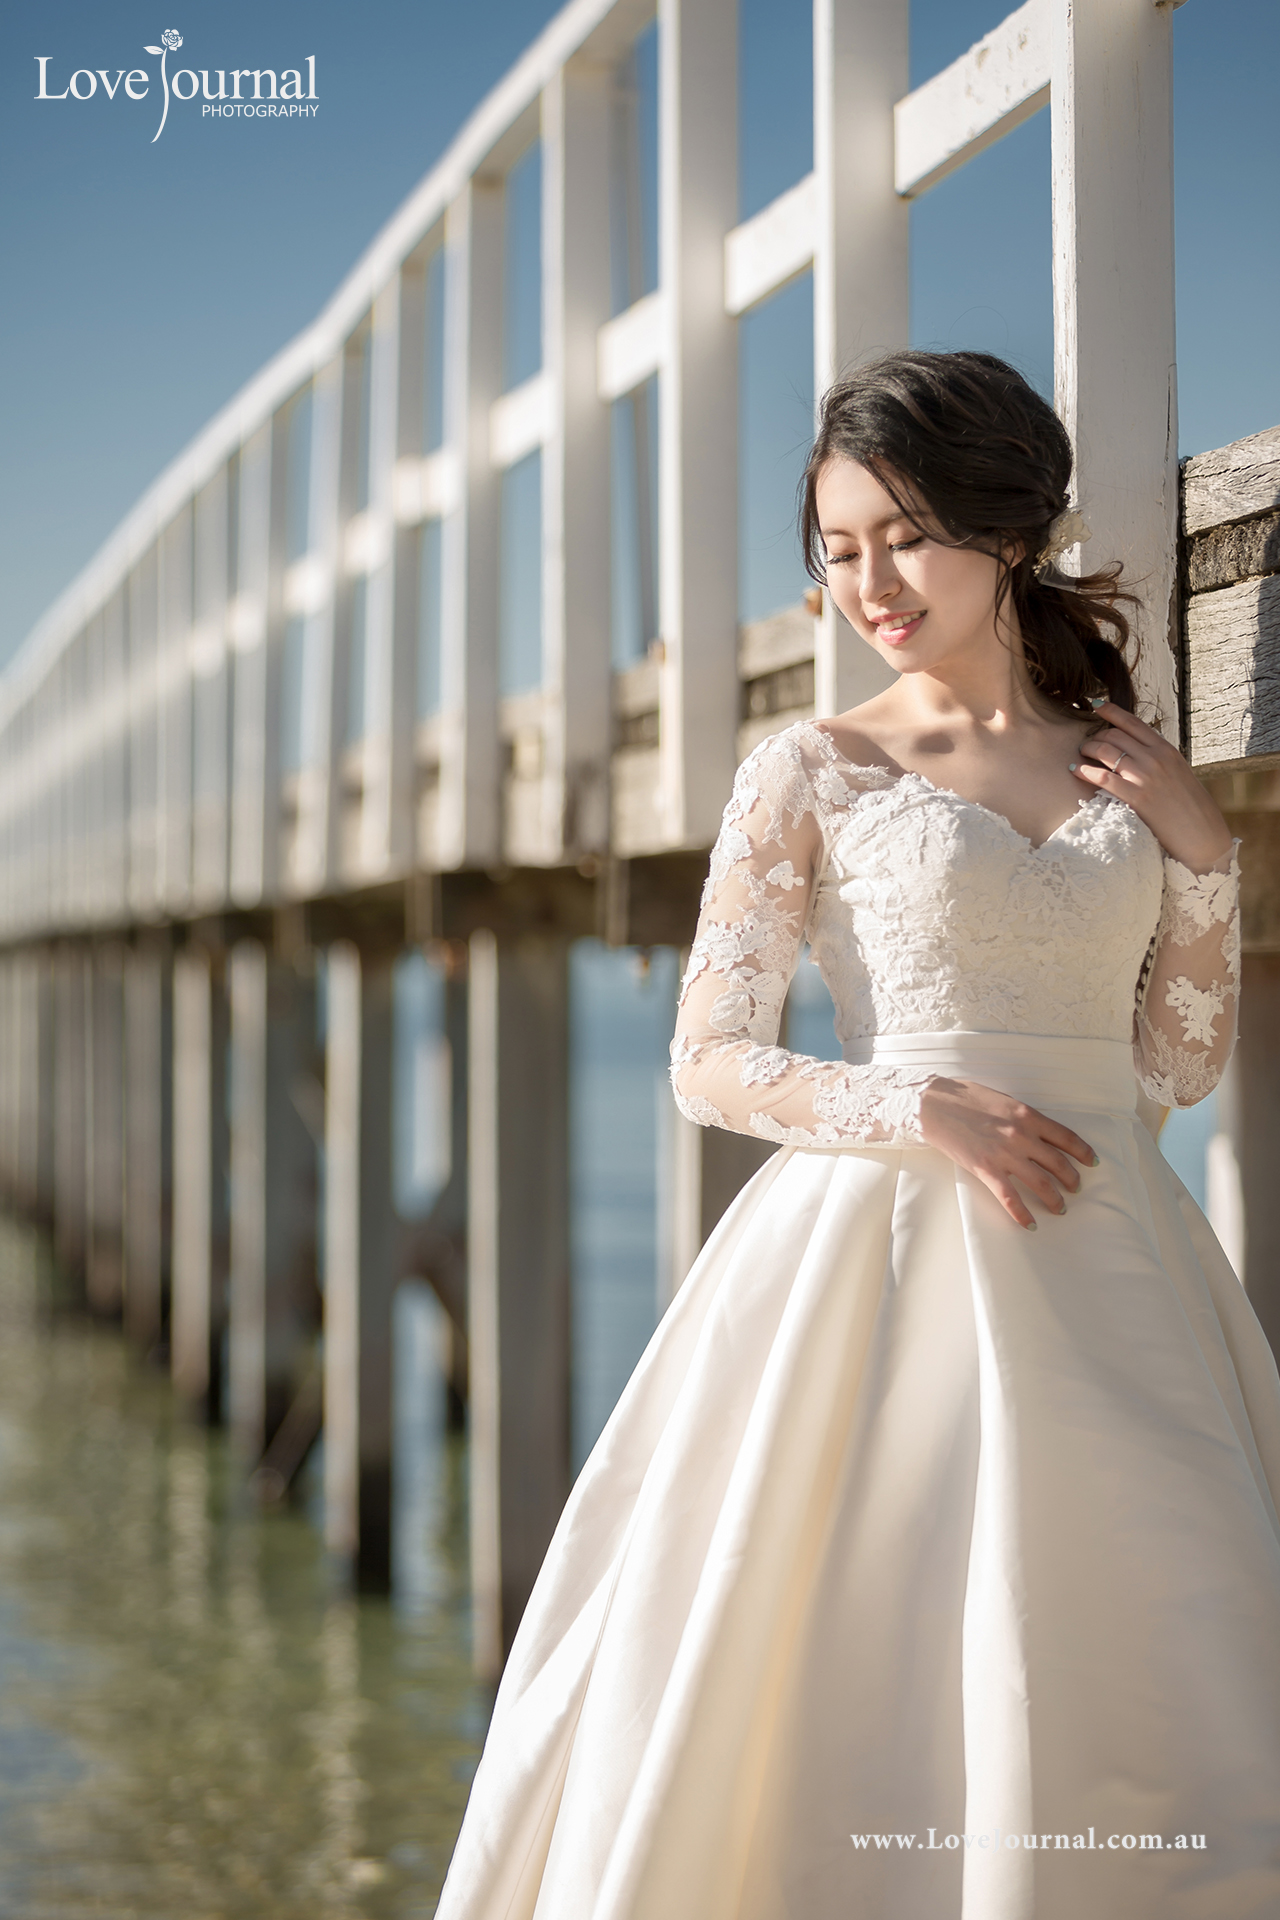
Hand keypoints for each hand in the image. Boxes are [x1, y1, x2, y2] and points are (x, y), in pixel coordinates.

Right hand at [917, 1077, 1097, 1229]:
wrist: (934, 1104)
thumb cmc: (965, 1098)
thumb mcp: (1003, 1101)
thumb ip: (1022, 1117)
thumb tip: (1038, 1133)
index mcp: (1027, 1115)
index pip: (1066, 1137)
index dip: (1083, 1152)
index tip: (1092, 1162)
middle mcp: (1021, 1135)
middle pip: (1058, 1163)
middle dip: (1071, 1179)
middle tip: (1076, 1188)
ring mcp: (1005, 1154)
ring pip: (1041, 1183)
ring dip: (1055, 1199)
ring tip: (1060, 1207)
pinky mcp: (986, 1170)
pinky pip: (1010, 1198)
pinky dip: (1022, 1214)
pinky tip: (1030, 1224)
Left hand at [1069, 702, 1232, 871]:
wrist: (1201, 832)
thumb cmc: (1189, 804)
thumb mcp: (1178, 771)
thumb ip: (1157, 757)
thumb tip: (1135, 748)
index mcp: (1166, 749)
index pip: (1133, 722)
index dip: (1111, 711)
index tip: (1096, 705)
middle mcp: (1155, 758)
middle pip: (1114, 735)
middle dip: (1095, 736)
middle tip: (1087, 743)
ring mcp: (1145, 777)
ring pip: (1105, 751)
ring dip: (1087, 750)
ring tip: (1080, 754)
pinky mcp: (1136, 797)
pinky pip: (1103, 778)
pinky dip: (1085, 771)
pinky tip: (1075, 770)